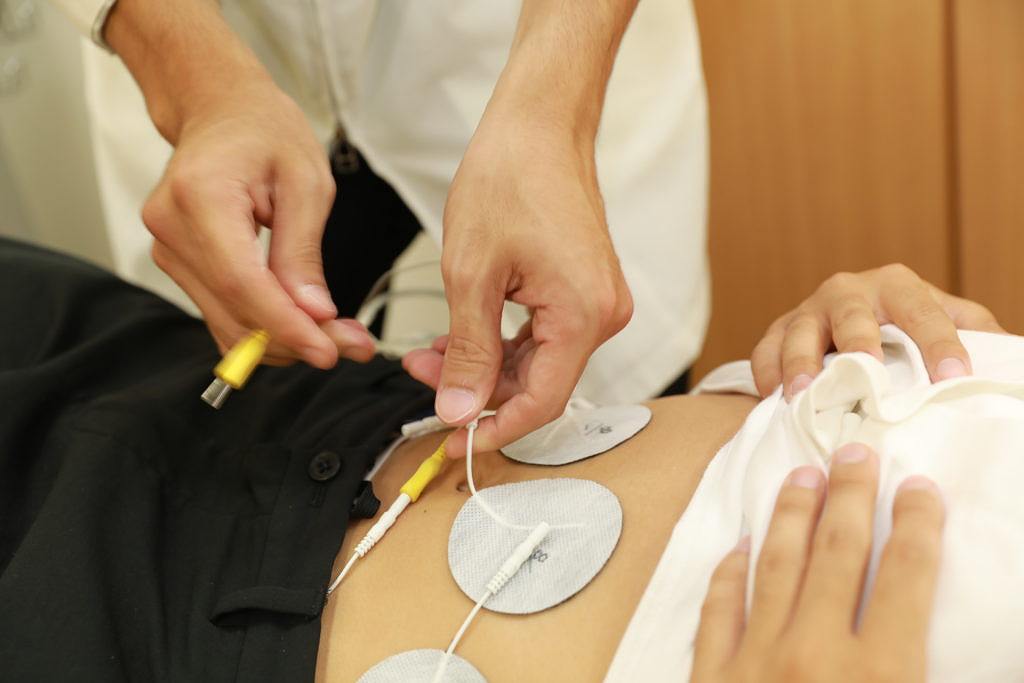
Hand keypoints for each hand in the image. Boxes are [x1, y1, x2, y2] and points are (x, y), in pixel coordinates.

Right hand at [108, 0, 373, 365]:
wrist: (222, 111)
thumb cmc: (264, 132)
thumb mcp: (306, 182)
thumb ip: (304, 252)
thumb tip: (314, 314)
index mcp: (200, 195)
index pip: (242, 282)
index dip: (285, 326)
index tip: (327, 352)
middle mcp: (171, 227)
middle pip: (235, 310)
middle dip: (296, 338)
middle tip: (353, 346)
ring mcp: (168, 249)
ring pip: (228, 322)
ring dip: (284, 340)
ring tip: (339, 336)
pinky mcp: (178, 264)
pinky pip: (223, 312)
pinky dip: (265, 327)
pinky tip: (305, 326)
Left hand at [402, 118, 631, 456]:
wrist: (539, 125)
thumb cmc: (509, 180)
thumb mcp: (471, 275)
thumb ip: (468, 352)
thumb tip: (460, 411)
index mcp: (584, 315)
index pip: (543, 402)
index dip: (495, 429)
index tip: (453, 442)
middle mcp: (603, 315)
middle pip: (539, 383)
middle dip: (477, 388)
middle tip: (422, 374)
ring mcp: (597, 302)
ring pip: (537, 361)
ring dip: (484, 363)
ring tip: (430, 350)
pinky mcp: (584, 289)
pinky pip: (543, 335)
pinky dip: (501, 341)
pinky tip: (462, 333)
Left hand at [692, 444, 944, 682]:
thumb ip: (906, 666)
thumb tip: (906, 624)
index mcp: (879, 673)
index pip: (906, 575)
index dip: (915, 524)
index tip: (917, 488)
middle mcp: (814, 654)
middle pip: (837, 553)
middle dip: (848, 496)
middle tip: (850, 455)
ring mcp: (755, 663)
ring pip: (775, 567)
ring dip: (791, 516)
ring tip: (800, 478)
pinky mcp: (711, 679)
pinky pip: (719, 612)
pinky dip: (728, 574)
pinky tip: (737, 547)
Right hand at [752, 264, 1004, 398]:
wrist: (855, 319)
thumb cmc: (906, 327)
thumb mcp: (950, 321)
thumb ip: (980, 334)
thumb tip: (1018, 361)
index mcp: (899, 285)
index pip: (923, 313)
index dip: (940, 344)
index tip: (955, 378)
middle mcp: (850, 290)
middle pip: (853, 315)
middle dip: (859, 344)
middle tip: (868, 375)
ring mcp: (809, 309)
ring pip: (801, 331)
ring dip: (801, 363)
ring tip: (803, 394)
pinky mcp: (778, 329)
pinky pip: (765, 349)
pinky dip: (766, 373)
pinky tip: (772, 398)